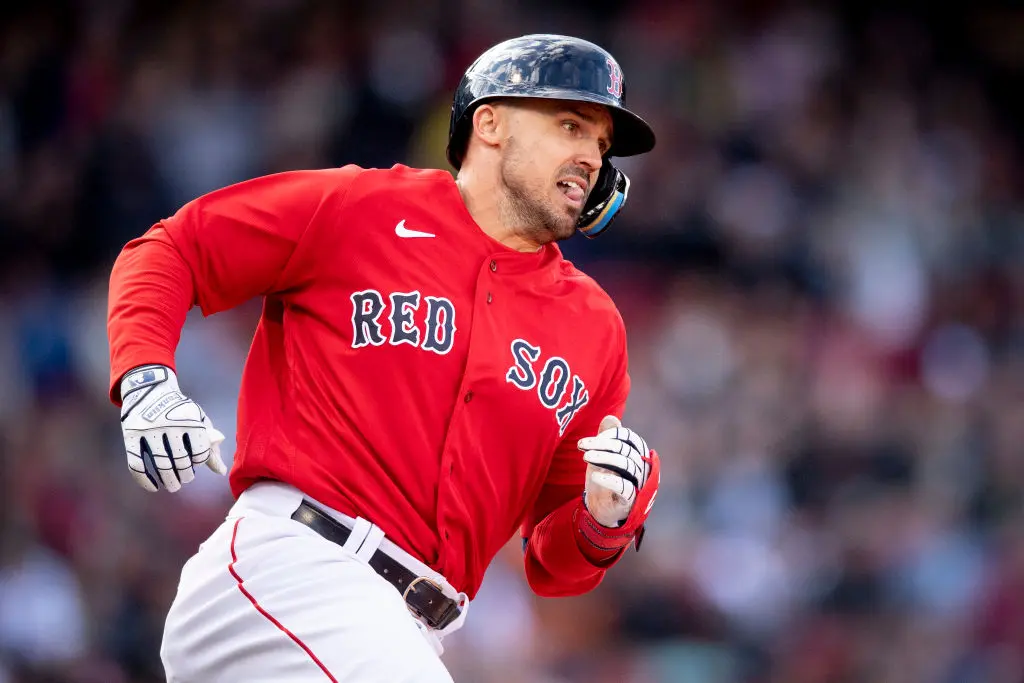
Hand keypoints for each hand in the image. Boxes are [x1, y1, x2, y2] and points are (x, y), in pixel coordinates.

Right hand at [119, 364, 226, 491]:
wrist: (150, 389)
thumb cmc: (180, 410)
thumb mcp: (199, 421)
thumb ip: (210, 445)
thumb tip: (222, 472)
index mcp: (191, 420)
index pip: (200, 452)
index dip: (200, 461)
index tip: (197, 462)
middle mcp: (170, 425)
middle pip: (180, 461)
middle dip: (185, 475)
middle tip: (186, 479)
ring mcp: (149, 431)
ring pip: (160, 464)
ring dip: (169, 480)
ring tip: (174, 486)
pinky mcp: (131, 436)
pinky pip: (137, 464)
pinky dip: (145, 480)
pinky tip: (153, 487)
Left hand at [578, 415, 650, 526]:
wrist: (601, 509)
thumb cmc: (605, 478)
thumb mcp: (603, 455)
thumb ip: (607, 437)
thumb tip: (610, 417)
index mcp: (638, 454)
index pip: (629, 438)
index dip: (609, 434)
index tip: (588, 440)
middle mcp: (643, 468)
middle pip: (626, 450)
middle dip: (602, 445)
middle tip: (582, 445)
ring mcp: (639, 485)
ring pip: (626, 466)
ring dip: (604, 459)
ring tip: (586, 457)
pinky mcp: (632, 501)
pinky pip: (625, 488)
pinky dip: (610, 480)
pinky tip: (594, 476)